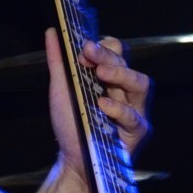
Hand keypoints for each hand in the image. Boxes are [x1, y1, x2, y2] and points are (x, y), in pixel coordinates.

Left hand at [43, 28, 153, 171]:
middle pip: (126, 63)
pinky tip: (103, 105)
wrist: (73, 160)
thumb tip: (52, 32)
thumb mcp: (61, 90)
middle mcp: (124, 90)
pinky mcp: (137, 131)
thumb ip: (58, 62)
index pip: (116, 51)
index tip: (82, 49)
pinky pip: (134, 116)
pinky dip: (118, 108)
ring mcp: (134, 110)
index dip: (101, 47)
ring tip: (101, 73)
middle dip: (107, 55)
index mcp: (110, 78)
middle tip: (88, 53)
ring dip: (121, 75)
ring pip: (140, 84)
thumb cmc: (71, 124)